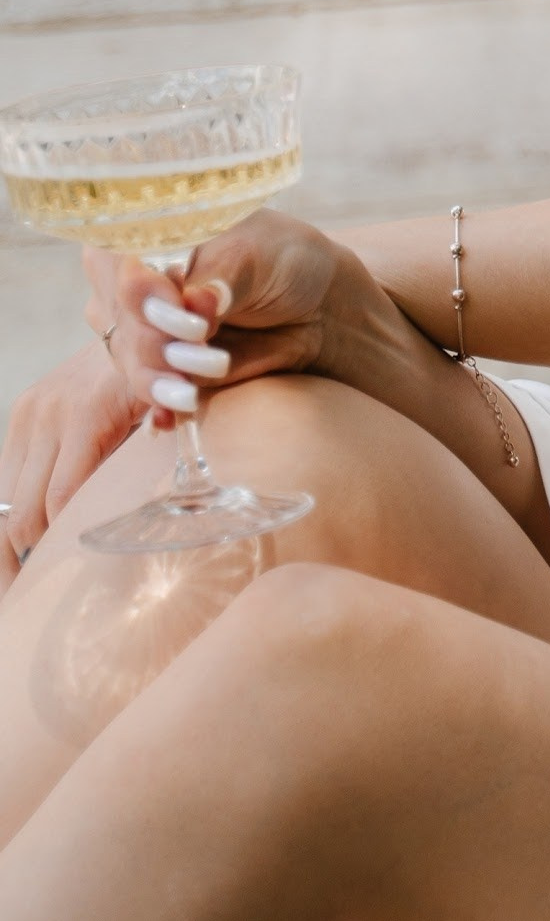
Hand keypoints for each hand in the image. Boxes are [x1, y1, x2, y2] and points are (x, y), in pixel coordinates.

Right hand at [0, 339, 143, 570]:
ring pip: (5, 496)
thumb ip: (156, 450)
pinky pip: (6, 475)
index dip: (60, 542)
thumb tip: (160, 506)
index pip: (60, 499)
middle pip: (24, 506)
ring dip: (8, 540)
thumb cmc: (159, 377)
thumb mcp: (163, 409)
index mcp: (83, 418)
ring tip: (16, 583)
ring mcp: (28, 415)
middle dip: (26, 555)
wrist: (133, 325)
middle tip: (32, 595)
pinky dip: (10, 509)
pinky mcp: (20, 414)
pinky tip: (16, 541)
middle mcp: (46, 416)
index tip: (65, 576)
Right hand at [96, 211, 386, 439]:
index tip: (182, 308)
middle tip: (205, 343)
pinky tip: (174, 415)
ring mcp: (143, 330)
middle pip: (120, 317)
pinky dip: (161, 405)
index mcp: (149, 235)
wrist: (315, 309)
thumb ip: (223, 274)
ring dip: (166, 376)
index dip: (141, 290)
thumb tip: (197, 301)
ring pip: (132, 360)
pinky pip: (146, 394)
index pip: (119, 260)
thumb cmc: (283, 262)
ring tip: (212, 370)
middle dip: (159, 339)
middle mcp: (134, 283)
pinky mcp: (162, 370)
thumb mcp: (259, 254)